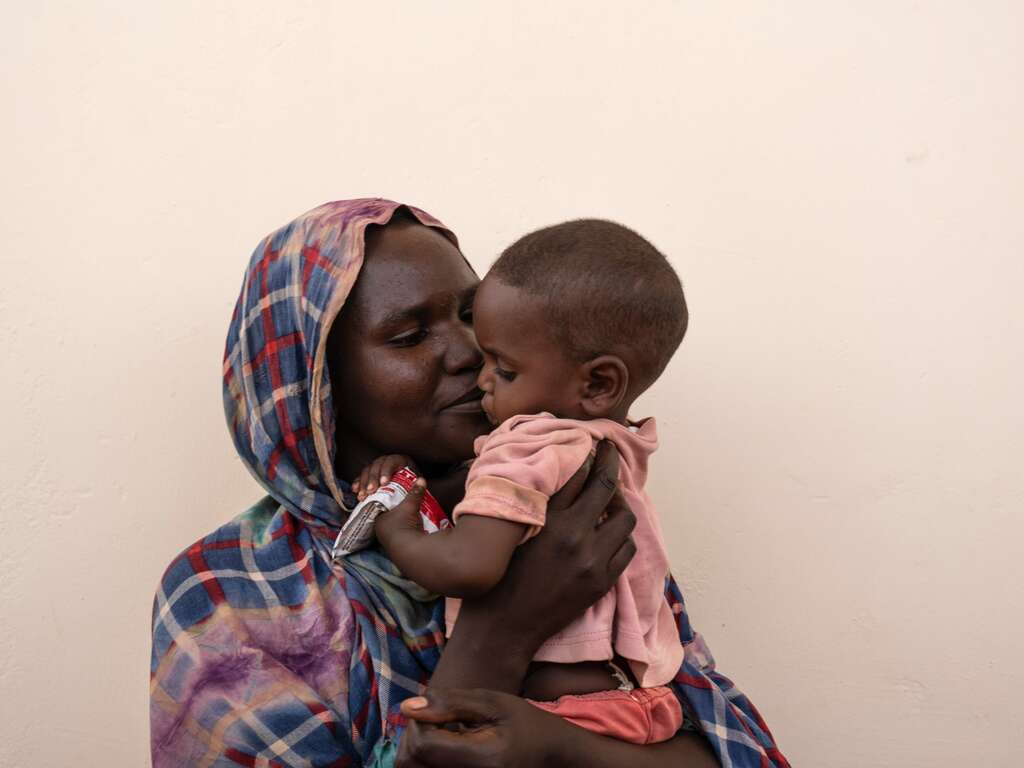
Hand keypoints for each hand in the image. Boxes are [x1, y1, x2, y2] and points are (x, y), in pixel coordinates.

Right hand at [351, 454, 417, 499]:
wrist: (407, 498)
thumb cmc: (413, 493)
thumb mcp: (416, 487)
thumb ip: (417, 486)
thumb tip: (421, 481)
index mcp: (402, 461)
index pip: (392, 461)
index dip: (386, 471)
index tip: (383, 483)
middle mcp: (389, 461)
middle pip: (377, 465)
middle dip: (372, 478)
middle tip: (370, 491)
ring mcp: (378, 468)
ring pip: (367, 470)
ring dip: (363, 482)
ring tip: (362, 495)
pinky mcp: (370, 476)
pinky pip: (361, 476)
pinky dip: (357, 483)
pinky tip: (356, 490)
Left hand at [373, 474, 427, 552]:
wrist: (411, 550)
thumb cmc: (403, 525)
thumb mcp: (409, 506)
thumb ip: (414, 493)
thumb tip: (421, 479)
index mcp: (377, 520)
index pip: (379, 507)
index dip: (386, 500)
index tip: (394, 495)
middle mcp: (380, 531)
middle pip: (387, 517)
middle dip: (395, 511)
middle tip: (403, 504)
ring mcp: (389, 541)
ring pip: (394, 527)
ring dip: (402, 521)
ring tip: (410, 514)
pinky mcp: (399, 547)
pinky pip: (401, 534)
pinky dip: (406, 529)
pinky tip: (414, 526)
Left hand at [397, 688, 720, 767]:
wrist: (553, 758)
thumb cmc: (527, 725)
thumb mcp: (495, 703)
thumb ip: (450, 704)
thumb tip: (405, 707)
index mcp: (479, 760)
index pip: (420, 745)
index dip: (421, 722)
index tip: (440, 710)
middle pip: (410, 763)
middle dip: (417, 736)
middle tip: (441, 721)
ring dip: (421, 749)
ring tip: (446, 734)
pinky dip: (431, 760)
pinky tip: (450, 747)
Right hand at [431, 441, 636, 690]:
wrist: (503, 628)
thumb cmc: (496, 577)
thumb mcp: (510, 531)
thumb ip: (532, 502)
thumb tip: (547, 474)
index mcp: (547, 519)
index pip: (578, 473)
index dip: (589, 453)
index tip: (594, 442)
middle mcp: (574, 536)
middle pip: (606, 487)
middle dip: (611, 464)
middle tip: (610, 453)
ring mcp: (592, 561)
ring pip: (624, 520)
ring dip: (619, 505)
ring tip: (609, 500)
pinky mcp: (601, 582)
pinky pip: (626, 550)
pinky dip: (622, 536)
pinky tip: (611, 532)